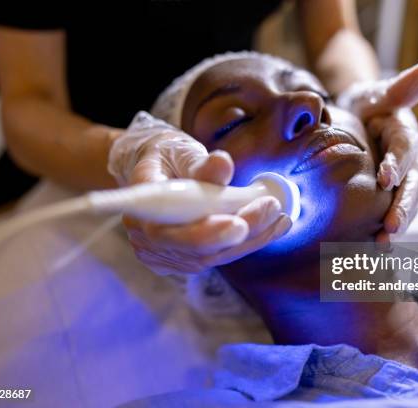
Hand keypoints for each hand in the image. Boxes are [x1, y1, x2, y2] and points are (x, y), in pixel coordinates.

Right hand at [109, 111, 291, 274]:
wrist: (154, 170)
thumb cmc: (166, 157)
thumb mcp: (180, 150)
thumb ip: (200, 163)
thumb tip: (223, 164)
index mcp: (139, 208)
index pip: (166, 231)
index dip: (203, 233)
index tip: (238, 224)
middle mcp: (145, 239)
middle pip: (195, 250)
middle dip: (240, 234)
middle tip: (272, 210)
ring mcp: (162, 254)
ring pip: (211, 257)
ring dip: (251, 239)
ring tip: (279, 217)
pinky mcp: (181, 259)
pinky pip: (217, 257)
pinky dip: (247, 242)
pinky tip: (271, 226)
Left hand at [336, 61, 417, 241]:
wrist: (358, 120)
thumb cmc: (367, 104)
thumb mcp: (379, 93)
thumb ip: (399, 87)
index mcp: (406, 135)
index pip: (406, 149)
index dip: (398, 163)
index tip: (386, 179)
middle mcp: (410, 162)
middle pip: (412, 187)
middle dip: (402, 208)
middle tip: (389, 229)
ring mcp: (402, 181)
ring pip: (406, 205)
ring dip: (396, 226)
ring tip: (382, 245)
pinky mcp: (389, 195)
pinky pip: (392, 213)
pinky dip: (386, 230)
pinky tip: (372, 249)